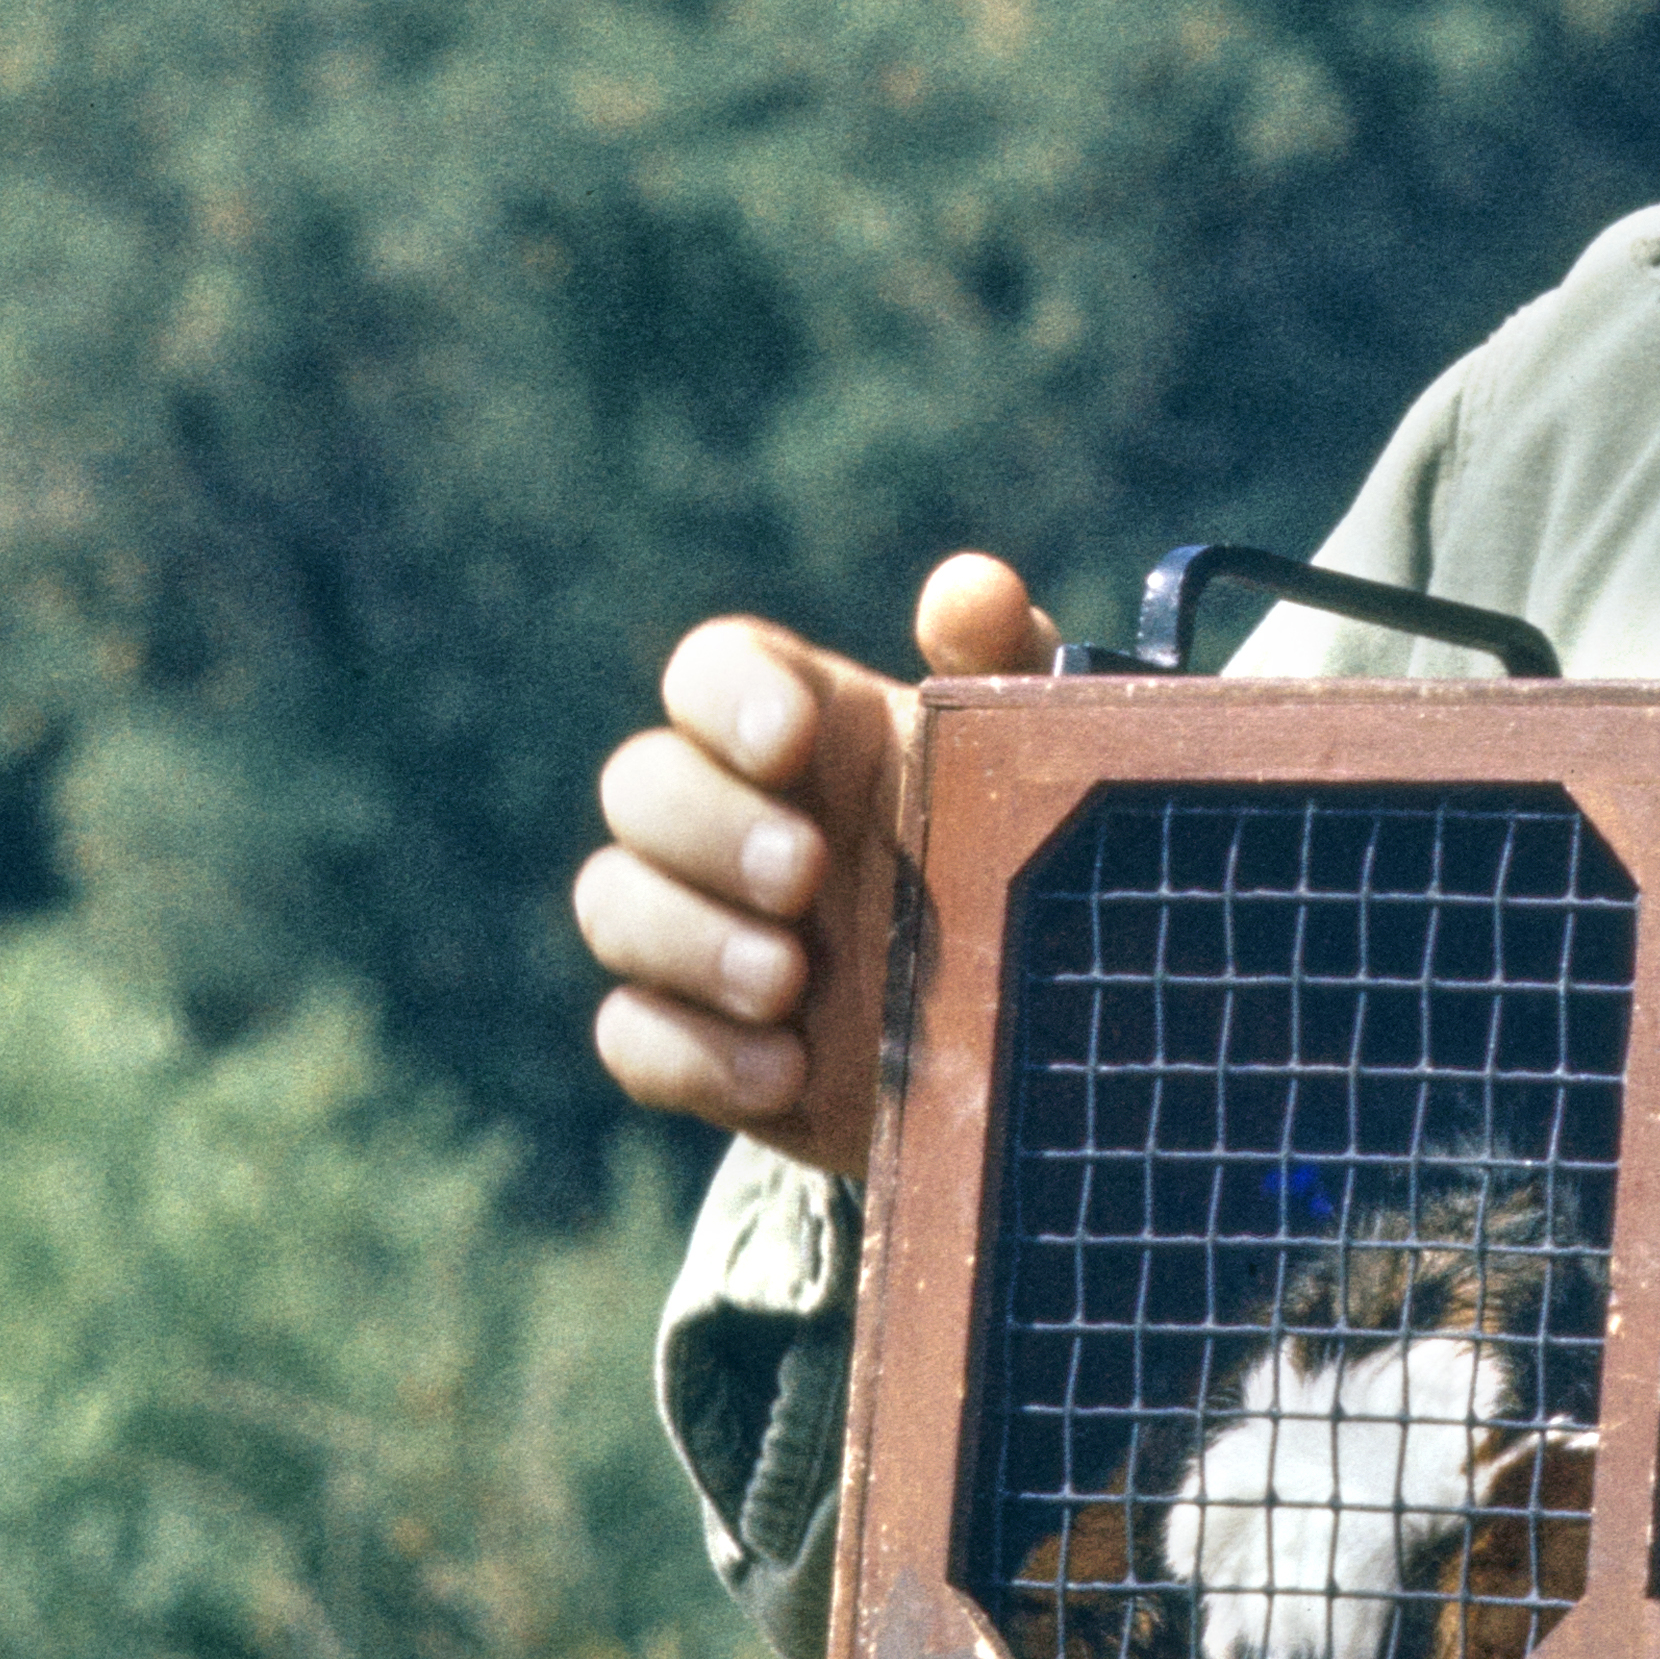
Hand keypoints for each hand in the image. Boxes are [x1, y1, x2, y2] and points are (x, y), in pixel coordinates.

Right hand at [576, 551, 1055, 1169]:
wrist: (1047, 1036)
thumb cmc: (1032, 860)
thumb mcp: (1042, 760)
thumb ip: (1007, 665)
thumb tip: (968, 587)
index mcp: (808, 732)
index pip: (710, 672)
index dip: (728, 697)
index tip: (792, 740)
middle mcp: (734, 822)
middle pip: (638, 784)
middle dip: (706, 825)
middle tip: (806, 874)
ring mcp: (706, 936)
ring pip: (612, 902)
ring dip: (688, 938)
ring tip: (790, 982)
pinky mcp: (704, 1046)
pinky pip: (630, 1036)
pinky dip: (691, 1051)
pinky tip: (786, 1071)